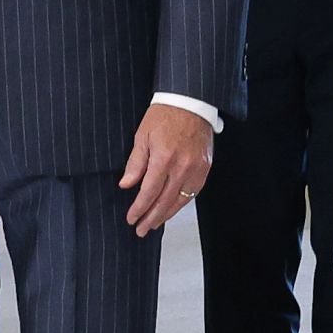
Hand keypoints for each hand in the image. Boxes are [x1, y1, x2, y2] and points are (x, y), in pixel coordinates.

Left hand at [119, 102, 211, 234]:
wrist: (191, 102)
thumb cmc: (165, 115)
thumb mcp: (142, 136)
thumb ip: (135, 163)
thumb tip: (126, 184)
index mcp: (164, 158)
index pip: (149, 192)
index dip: (139, 208)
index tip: (131, 218)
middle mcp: (182, 167)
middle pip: (165, 201)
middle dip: (151, 218)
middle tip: (141, 230)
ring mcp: (196, 168)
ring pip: (181, 201)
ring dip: (166, 214)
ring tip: (154, 223)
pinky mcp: (205, 168)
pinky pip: (193, 192)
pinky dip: (181, 203)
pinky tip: (172, 208)